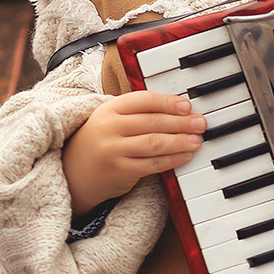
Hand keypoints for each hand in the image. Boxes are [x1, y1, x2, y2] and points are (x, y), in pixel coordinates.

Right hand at [62, 91, 206, 214]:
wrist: (73, 172)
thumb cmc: (101, 141)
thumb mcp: (111, 120)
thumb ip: (137, 113)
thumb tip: (179, 110)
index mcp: (108, 109)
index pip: (143, 101)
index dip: (168, 102)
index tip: (187, 105)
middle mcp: (109, 128)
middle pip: (152, 122)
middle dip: (181, 122)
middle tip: (201, 123)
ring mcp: (114, 150)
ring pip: (155, 143)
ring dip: (180, 141)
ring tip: (197, 140)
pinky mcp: (120, 171)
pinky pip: (153, 164)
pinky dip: (172, 160)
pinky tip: (185, 156)